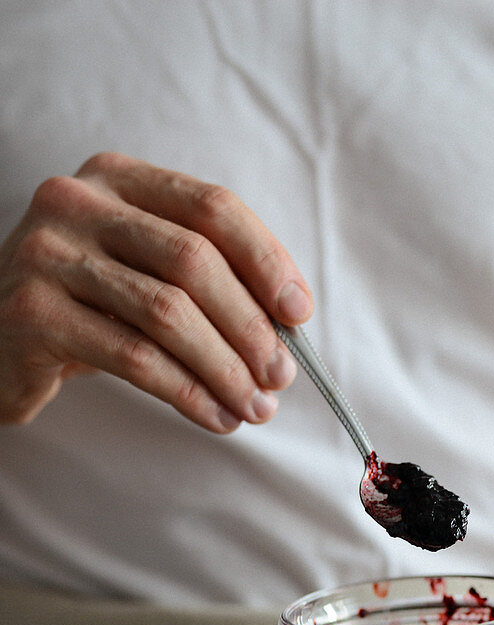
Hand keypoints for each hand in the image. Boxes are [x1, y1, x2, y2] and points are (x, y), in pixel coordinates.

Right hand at [0, 152, 312, 430]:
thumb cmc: (84, 307)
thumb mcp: (141, 271)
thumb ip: (203, 278)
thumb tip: (287, 326)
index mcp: (118, 179)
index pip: (213, 207)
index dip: (267, 261)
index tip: (299, 314)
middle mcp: (78, 201)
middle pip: (195, 261)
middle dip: (250, 327)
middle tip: (280, 376)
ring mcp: (48, 252)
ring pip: (167, 313)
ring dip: (225, 368)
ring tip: (254, 406)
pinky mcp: (33, 311)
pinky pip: (134, 358)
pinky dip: (188, 393)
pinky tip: (215, 416)